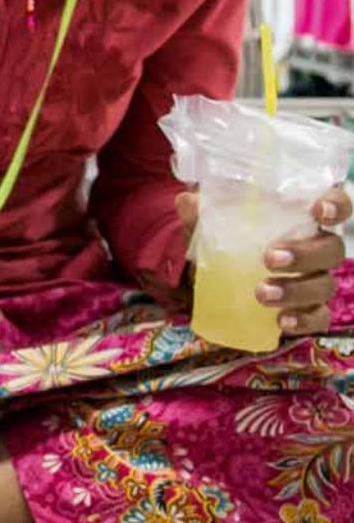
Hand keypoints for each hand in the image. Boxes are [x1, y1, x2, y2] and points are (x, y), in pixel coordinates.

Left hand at [177, 186, 350, 336]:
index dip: (334, 205)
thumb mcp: (210, 222)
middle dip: (305, 253)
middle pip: (332, 249)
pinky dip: (303, 320)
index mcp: (301, 216)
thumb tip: (186, 200)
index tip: (318, 211)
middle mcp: (316, 246)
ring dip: (295, 290)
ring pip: (323, 285)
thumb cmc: (228, 238)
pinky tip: (282, 322)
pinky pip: (318, 318)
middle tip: (269, 258)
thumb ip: (201, 212)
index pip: (335, 204)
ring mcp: (316, 280)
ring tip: (261, 293)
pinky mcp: (309, 311)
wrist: (218, 277)